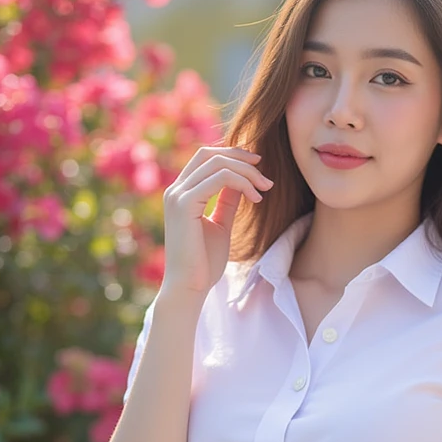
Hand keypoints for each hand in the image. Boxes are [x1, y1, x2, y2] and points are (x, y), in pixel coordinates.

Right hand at [161, 144, 273, 297]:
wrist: (190, 287)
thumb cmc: (204, 263)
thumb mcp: (220, 225)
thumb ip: (227, 201)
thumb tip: (242, 181)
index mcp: (181, 193)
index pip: (206, 158)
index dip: (233, 155)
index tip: (259, 167)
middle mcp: (176, 190)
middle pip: (209, 154)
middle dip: (241, 157)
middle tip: (265, 173)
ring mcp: (178, 195)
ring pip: (217, 163)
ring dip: (247, 172)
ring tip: (265, 188)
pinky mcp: (184, 204)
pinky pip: (219, 178)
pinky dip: (242, 183)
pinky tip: (256, 198)